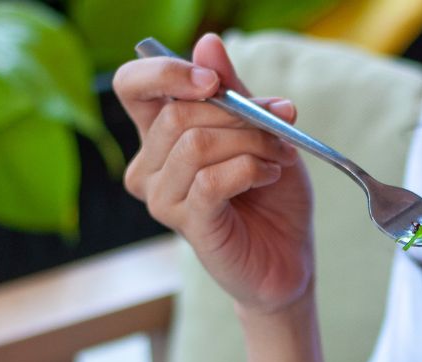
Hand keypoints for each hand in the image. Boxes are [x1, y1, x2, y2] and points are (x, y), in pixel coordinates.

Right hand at [114, 34, 314, 314]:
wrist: (288, 258)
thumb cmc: (271, 197)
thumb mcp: (260, 131)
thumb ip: (234, 91)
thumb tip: (208, 43)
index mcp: (160, 136)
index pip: (133, 86)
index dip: (167, 73)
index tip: (215, 81)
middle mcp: (150, 166)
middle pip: (177, 115)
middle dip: (238, 114)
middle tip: (278, 127)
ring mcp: (163, 198)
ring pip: (195, 145)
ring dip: (250, 143)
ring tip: (278, 157)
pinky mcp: (187, 224)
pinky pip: (211, 180)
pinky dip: (249, 169)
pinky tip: (269, 176)